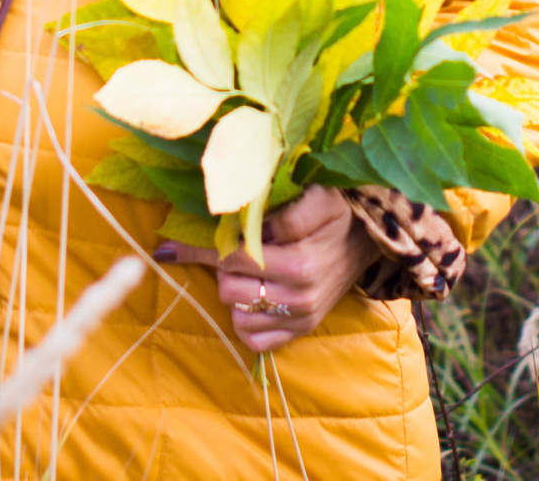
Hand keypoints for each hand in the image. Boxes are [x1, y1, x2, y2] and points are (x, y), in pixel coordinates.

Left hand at [152, 185, 379, 351]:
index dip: (200, 248)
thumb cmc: (336, 212)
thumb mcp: (314, 197)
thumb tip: (234, 222)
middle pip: (229, 288)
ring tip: (244, 272)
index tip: (170, 245)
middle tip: (232, 250)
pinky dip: (244, 321)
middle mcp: (299, 296)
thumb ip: (277, 210)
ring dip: (233, 293)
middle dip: (222, 266)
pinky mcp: (302, 330)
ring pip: (237, 316)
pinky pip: (255, 340)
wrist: (368, 239)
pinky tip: (251, 298)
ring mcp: (301, 318)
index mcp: (297, 262)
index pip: (231, 258)